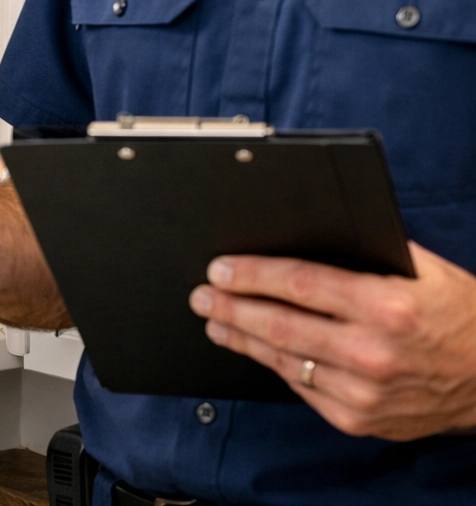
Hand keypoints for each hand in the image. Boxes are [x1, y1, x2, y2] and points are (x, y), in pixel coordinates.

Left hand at [190, 243, 475, 439]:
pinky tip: (256, 350)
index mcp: (386, 306)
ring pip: (282, 360)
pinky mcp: (359, 419)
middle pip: (278, 325)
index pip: (298, 284)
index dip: (251, 275)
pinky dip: (275, 365)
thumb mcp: (421, 270)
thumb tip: (300, 232)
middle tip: (201, 295)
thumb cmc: (458, 314)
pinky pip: (301, 387)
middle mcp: (372, 352)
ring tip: (215, 321)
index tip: (220, 268)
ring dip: (240, 339)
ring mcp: (364, 392)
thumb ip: (366, 252)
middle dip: (230, 307)